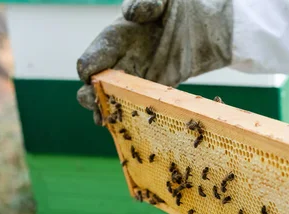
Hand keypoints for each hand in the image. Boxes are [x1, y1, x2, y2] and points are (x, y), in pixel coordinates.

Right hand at [76, 0, 232, 124]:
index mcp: (114, 39)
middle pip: (94, 83)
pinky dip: (127, 116)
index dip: (89, 69)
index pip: (92, 57)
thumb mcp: (165, 2)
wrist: (199, 29)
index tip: (94, 78)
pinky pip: (132, 106)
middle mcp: (118, 61)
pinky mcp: (148, 91)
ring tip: (105, 120)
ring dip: (106, 110)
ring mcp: (132, 79)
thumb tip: (131, 12)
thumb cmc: (176, 10)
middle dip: (90, 94)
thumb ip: (147, 2)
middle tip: (95, 103)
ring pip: (110, 99)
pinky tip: (125, 126)